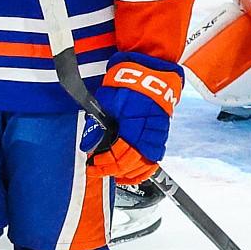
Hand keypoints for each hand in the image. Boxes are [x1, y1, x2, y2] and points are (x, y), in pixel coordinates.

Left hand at [78, 60, 179, 183]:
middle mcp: (149, 132)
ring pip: (145, 164)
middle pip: (132, 162)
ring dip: (128, 173)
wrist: (150, 74)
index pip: (120, 153)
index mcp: (134, 123)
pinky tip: (132, 174)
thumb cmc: (127, 84)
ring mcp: (158, 135)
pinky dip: (143, 170)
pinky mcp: (162, 135)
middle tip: (97, 170)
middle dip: (112, 169)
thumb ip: (97, 124)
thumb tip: (88, 145)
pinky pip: (155, 159)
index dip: (104, 163)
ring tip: (112, 175)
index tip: (92, 165)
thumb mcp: (106, 101)